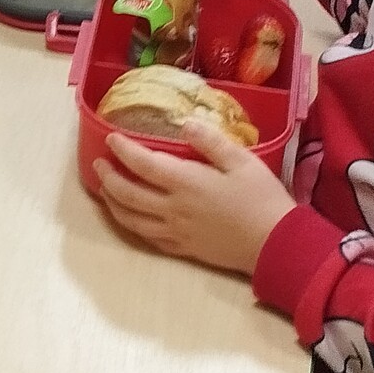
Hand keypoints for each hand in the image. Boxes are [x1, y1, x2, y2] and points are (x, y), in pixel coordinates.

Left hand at [92, 116, 295, 277]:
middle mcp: (174, 208)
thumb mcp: (242, 161)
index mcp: (187, 183)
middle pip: (128, 193)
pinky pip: (148, 238)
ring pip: (131, 219)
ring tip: (104, 190)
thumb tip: (184, 123)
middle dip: (107, 177)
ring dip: (112, 203)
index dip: (122, 149)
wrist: (275, 243)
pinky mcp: (184, 249)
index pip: (143, 163)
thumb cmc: (262, 198)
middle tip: (98, 163)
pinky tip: (129, 218)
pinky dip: (131, 226)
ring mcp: (176, 231)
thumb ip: (211, 141)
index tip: (111, 138)